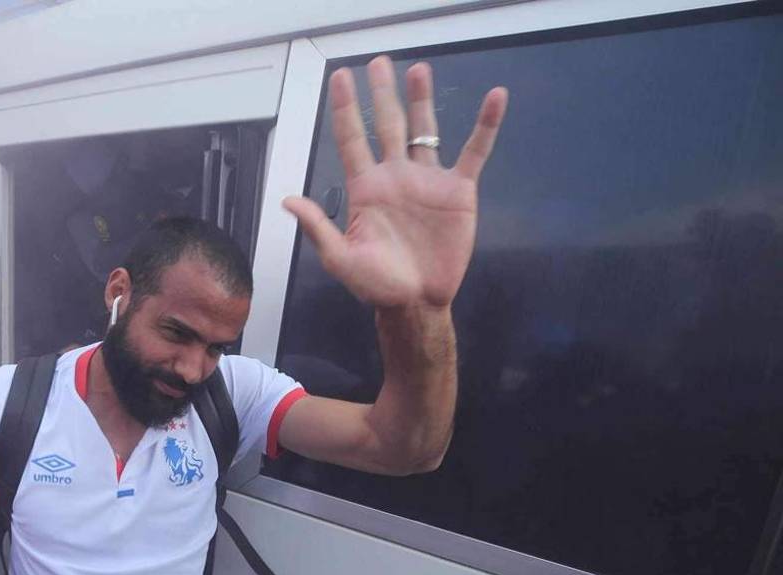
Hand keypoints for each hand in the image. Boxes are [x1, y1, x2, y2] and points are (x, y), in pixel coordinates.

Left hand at [283, 57, 507, 310]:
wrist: (416, 303)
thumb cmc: (376, 285)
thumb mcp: (341, 258)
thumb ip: (318, 227)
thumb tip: (287, 199)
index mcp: (365, 189)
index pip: (352, 139)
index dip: (346, 109)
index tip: (342, 78)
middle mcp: (395, 177)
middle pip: (387, 125)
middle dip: (382, 94)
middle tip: (380, 62)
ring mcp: (427, 182)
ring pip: (425, 131)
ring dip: (422, 101)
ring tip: (418, 70)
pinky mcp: (458, 192)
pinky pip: (474, 153)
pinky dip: (485, 126)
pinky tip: (495, 99)